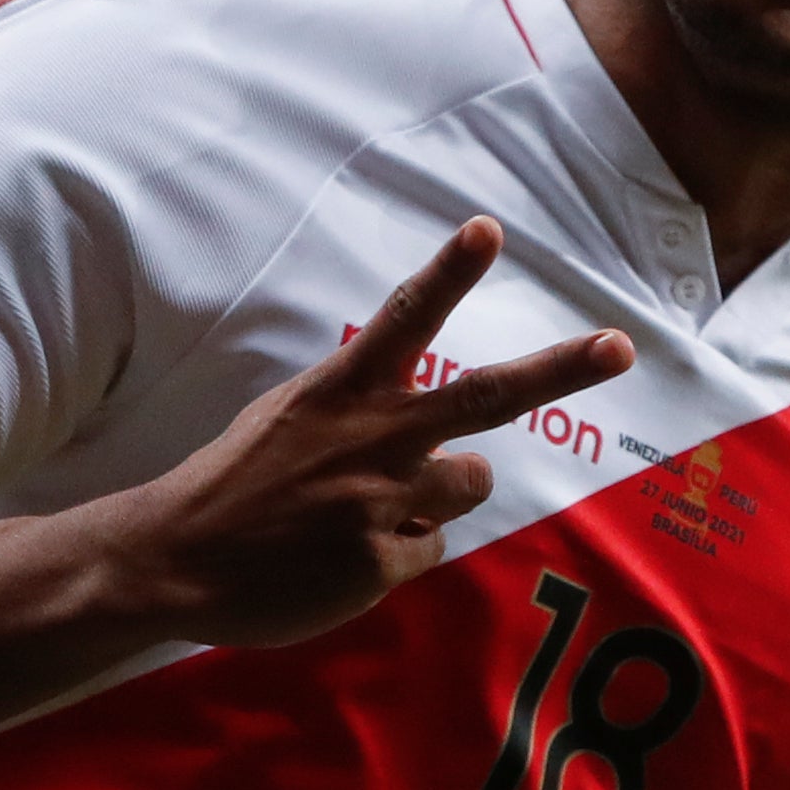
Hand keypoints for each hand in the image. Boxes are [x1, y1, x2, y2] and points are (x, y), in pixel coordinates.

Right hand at [112, 218, 633, 648]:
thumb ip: (362, 411)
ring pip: (471, 482)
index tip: (488, 228)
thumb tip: (439, 436)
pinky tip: (341, 558)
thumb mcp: (291, 418)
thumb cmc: (237, 484)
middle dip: (560, 369)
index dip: (451, 272)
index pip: (406, 318)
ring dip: (444, 491)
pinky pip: (428, 548)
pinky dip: (397, 554)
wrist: (170, 557)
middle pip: (486, 396)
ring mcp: (381, 501)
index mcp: (342, 390)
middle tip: (618, 345)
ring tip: (368, 509)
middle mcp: (372, 436)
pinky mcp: (379, 560)